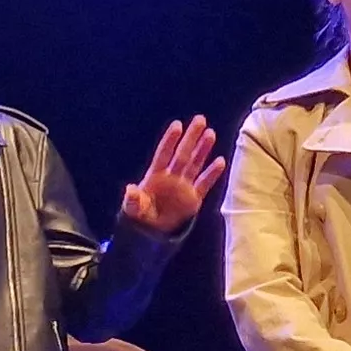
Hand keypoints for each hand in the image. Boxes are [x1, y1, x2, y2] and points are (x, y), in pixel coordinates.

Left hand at [118, 116, 225, 236]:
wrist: (152, 231)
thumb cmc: (140, 214)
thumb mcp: (133, 208)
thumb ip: (133, 199)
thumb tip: (130, 189)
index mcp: (155, 175)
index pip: (164, 154)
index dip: (170, 140)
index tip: (177, 125)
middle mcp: (171, 176)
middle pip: (183, 153)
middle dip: (191, 137)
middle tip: (200, 119)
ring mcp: (184, 185)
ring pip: (195, 163)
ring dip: (203, 150)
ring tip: (211, 133)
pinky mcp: (194, 197)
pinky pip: (204, 183)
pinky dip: (212, 173)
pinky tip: (220, 161)